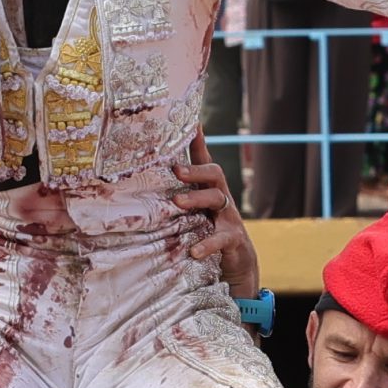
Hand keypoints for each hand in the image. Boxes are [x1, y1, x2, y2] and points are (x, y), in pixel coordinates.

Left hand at [172, 138, 258, 296]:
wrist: (239, 264)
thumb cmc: (209, 234)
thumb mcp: (195, 214)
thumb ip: (179, 199)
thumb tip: (148, 188)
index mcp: (209, 191)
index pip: (205, 162)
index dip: (198, 143)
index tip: (192, 123)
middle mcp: (221, 199)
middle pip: (214, 174)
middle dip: (196, 170)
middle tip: (176, 170)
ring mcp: (229, 218)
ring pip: (217, 200)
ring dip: (196, 199)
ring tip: (177, 203)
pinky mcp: (233, 240)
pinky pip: (221, 239)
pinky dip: (207, 244)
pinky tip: (194, 251)